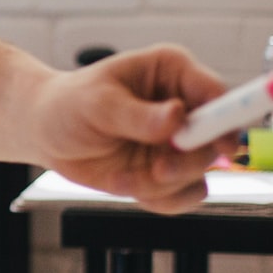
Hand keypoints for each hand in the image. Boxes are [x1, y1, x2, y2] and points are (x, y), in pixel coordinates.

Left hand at [31, 44, 230, 212]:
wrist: (45, 132)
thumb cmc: (69, 104)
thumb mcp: (98, 103)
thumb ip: (138, 115)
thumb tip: (177, 117)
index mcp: (173, 73)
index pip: (218, 94)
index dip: (227, 120)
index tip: (220, 147)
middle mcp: (185, 108)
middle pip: (217, 142)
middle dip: (187, 162)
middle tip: (157, 169)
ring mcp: (178, 144)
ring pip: (199, 176)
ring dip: (163, 185)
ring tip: (122, 177)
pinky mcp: (168, 173)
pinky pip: (182, 197)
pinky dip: (157, 199)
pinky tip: (125, 184)